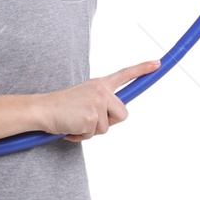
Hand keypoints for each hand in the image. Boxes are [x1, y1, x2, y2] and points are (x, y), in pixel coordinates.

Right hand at [40, 60, 162, 140]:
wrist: (42, 110)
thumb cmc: (62, 107)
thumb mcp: (85, 98)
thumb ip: (102, 102)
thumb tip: (117, 115)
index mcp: (100, 84)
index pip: (125, 74)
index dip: (142, 69)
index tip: (157, 63)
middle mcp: (101, 91)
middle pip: (123, 114)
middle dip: (109, 122)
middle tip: (89, 119)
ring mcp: (97, 104)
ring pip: (108, 128)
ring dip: (92, 130)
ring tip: (76, 121)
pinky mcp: (91, 117)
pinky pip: (94, 134)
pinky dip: (81, 136)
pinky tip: (71, 127)